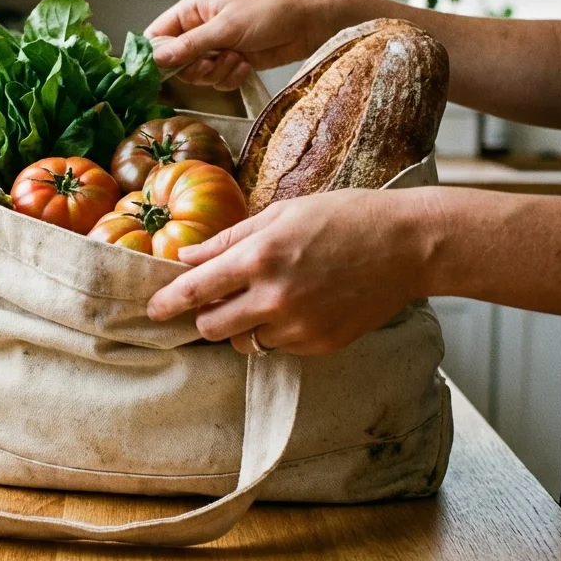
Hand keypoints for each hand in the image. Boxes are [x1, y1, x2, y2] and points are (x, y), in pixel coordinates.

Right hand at [145, 0, 337, 91]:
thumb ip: (191, 45)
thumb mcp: (227, 27)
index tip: (168, 67)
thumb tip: (157, 60)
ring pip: (197, 75)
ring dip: (216, 73)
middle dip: (194, 68)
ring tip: (237, 59)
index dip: (158, 54)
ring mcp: (216, 48)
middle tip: (209, 64)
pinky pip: (217, 81)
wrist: (308, 25)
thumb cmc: (269, 12)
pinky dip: (230, 78)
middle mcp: (200, 29)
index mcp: (192, 10)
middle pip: (175, 61)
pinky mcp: (232, 63)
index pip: (157, 35)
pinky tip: (246, 65)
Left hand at [145, 189, 434, 355]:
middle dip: (205, 317)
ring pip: (245, 342)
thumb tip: (187, 256)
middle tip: (215, 301)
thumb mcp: (282, 213)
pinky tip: (299, 305)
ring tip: (264, 299)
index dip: (168, 302)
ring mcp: (300, 326)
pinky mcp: (321, 344)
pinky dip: (277, 332)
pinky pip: (279, 347)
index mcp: (260, 257)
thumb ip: (230, 238)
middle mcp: (275, 297)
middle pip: (212, 327)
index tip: (152, 310)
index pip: (195, 290)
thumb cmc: (345, 217)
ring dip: (241, 326)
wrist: (408, 245)